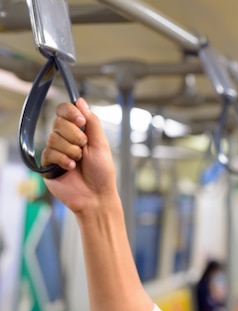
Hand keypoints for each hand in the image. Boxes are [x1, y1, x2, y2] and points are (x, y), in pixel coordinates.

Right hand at [41, 98, 118, 214]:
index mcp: (79, 131)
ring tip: (79, 161)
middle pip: (58, 122)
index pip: (65, 111)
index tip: (80, 121)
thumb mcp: (101, 143)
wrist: (96, 195)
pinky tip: (70, 167)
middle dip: (74, 135)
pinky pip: (49, 152)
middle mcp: (66, 138)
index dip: (70, 112)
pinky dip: (62, 159)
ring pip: (53, 137)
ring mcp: (56, 150)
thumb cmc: (102, 171)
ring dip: (70, 150)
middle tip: (83, 147)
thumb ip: (91, 122)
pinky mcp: (47, 163)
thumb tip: (80, 101)